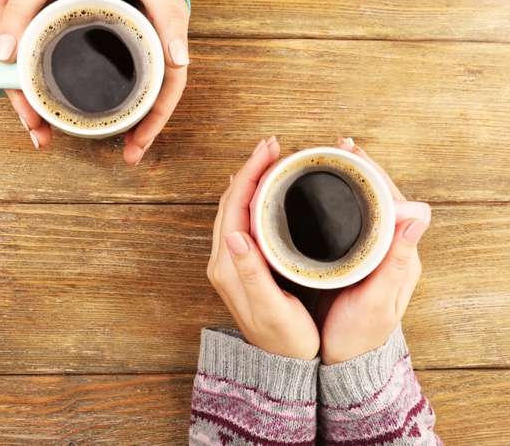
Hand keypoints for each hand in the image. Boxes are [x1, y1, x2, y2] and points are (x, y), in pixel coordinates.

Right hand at [0, 0, 75, 148]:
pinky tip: (57, 100)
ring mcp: (23, 20)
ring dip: (36, 99)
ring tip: (47, 130)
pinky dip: (47, 80)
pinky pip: (41, 57)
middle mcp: (6, 14)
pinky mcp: (42, 22)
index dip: (16, 91)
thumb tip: (2, 54)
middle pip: (12, 69)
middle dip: (27, 105)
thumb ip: (21, 8)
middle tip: (42, 136)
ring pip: (25, 67)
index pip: (1, 58)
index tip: (31, 118)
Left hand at [121, 0, 190, 164]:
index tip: (138, 146)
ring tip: (117, 143)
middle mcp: (157, 51)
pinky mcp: (124, 45)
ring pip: (140, 92)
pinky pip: (124, 77)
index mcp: (169, 45)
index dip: (155, 122)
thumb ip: (170, 17)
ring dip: (130, 119)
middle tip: (129, 156)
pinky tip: (101, 107)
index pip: (167, 92)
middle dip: (143, 131)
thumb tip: (180, 58)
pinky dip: (116, 97)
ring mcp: (141, 50)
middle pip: (154, 99)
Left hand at [207, 137, 319, 359]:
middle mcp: (224, 259)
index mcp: (228, 266)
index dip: (251, 173)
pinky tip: (268, 190)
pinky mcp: (242, 263)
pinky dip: (255, 197)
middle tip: (274, 145)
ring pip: (237, 207)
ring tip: (273, 159)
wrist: (281, 364)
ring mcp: (231, 261)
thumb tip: (234, 234)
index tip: (270, 149)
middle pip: (232, 200)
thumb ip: (251, 273)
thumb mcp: (271, 308)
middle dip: (252, 168)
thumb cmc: (284, 340)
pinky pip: (244, 219)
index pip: (235, 206)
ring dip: (252, 179)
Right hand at [316, 138, 430, 364]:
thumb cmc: (360, 335)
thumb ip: (396, 260)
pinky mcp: (355, 259)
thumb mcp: (377, 300)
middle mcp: (390, 249)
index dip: (373, 173)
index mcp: (402, 255)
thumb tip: (420, 213)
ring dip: (349, 181)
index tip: (352, 152)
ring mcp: (373, 253)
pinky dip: (338, 201)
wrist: (346, 361)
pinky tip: (322, 193)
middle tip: (337, 146)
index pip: (394, 200)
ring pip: (365, 207)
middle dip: (360, 169)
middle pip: (379, 198)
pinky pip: (351, 221)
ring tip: (329, 160)